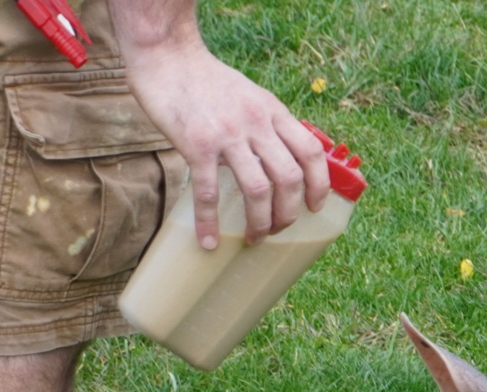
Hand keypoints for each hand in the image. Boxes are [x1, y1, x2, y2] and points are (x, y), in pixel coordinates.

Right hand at [120, 40, 329, 247]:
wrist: (166, 56)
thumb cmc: (207, 80)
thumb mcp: (251, 95)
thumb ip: (268, 124)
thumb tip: (282, 160)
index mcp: (273, 112)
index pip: (311, 152)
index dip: (319, 185)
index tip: (315, 207)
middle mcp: (256, 124)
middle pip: (290, 179)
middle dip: (289, 213)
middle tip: (279, 228)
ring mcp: (228, 135)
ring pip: (258, 190)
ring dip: (260, 222)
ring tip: (255, 238)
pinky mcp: (197, 144)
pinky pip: (208, 192)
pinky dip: (209, 221)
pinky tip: (209, 240)